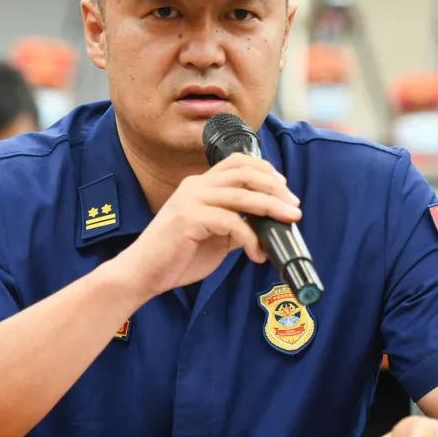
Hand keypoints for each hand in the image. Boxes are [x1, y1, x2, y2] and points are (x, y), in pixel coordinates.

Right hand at [112, 153, 300, 299]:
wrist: (143, 273)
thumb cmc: (176, 256)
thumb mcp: (214, 236)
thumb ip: (235, 225)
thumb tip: (265, 225)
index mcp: (199, 185)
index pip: (237, 162)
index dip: (265, 170)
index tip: (284, 188)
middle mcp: (195, 186)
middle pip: (244, 172)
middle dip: (275, 187)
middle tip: (294, 206)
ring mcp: (191, 200)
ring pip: (241, 194)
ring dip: (271, 207)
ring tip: (289, 221)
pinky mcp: (189, 218)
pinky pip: (231, 222)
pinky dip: (251, 238)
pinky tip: (257, 254)